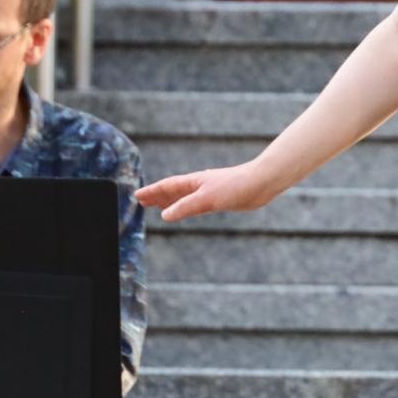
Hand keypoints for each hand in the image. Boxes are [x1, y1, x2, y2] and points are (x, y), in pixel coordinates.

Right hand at [136, 159, 282, 221]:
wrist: (260, 184)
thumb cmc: (235, 186)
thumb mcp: (206, 198)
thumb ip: (185, 207)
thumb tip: (164, 216)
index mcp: (193, 181)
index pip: (167, 186)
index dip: (152, 191)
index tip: (137, 196)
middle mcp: (199, 185)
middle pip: (173, 191)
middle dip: (157, 196)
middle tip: (142, 203)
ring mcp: (208, 192)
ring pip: (183, 197)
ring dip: (170, 202)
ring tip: (157, 207)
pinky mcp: (219, 200)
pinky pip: (195, 204)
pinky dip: (185, 208)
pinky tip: (184, 212)